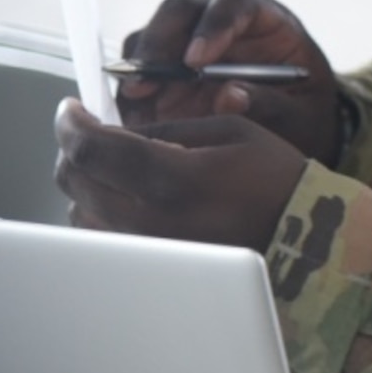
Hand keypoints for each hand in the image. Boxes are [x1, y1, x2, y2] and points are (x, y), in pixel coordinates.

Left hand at [54, 98, 310, 252]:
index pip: (91, 147)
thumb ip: (166, 129)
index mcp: (172, 177)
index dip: (71, 122)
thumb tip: (119, 130)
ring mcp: (144, 247)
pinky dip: (99, 206)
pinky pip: (99, 233)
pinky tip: (125, 193)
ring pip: (77, 209)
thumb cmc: (275, 180)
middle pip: (73, 179)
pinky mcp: (148, 263)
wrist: (300, 236)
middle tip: (91, 130)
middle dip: (74, 147)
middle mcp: (148, 218)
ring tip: (112, 162)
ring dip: (86, 178)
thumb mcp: (230, 130)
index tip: (72, 109)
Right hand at [116, 0, 342, 164]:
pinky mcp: (164, 73)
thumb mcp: (301, 115)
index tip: (196, 60)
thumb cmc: (303, 114)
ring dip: (137, 68)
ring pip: (149, 37)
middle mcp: (220, 22)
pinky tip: (132, 120)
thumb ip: (271, 104)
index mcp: (266, 19)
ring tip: (134, 103)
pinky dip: (129, 96)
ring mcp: (187, 45)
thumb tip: (228, 96)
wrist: (291, 131)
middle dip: (159, 43)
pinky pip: (136, 74)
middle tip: (145, 82)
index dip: (213, 24)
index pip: (236, 1)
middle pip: (180, 11)